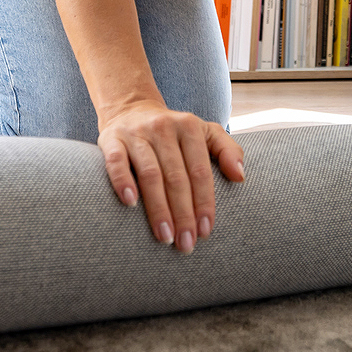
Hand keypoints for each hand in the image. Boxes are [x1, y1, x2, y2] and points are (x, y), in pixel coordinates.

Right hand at [98, 101, 244, 253]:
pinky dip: (122, 181)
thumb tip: (240, 177)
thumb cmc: (175, 132)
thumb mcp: (206, 132)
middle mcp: (163, 128)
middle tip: (186, 244)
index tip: (205, 231)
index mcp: (190, 127)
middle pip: (176, 177)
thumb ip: (228, 151)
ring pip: (150, 174)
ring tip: (165, 237)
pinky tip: (130, 203)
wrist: (131, 108)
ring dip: (158, 208)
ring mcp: (136, 134)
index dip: (204, 202)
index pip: (200, 171)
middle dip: (183, 214)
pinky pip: (116, 162)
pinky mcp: (111, 140)